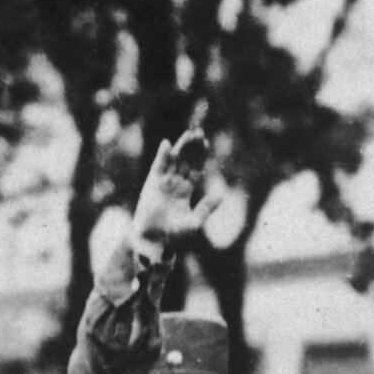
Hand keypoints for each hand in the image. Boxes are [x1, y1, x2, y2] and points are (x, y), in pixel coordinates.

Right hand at [131, 127, 222, 246]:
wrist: (153, 242)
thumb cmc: (174, 236)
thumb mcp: (195, 222)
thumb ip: (206, 208)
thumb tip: (222, 195)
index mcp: (186, 190)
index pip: (195, 168)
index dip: (200, 155)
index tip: (206, 142)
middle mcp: (175, 183)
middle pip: (185, 160)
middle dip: (192, 147)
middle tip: (199, 131)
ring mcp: (163, 182)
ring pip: (174, 160)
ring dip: (181, 147)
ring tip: (189, 134)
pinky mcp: (151, 184)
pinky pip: (158, 167)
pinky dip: (162, 155)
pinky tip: (167, 144)